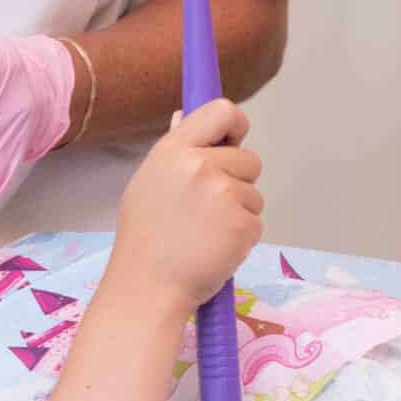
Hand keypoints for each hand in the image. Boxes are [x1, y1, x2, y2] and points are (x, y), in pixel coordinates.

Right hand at [106, 99, 262, 313]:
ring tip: (205, 233)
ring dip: (238, 213)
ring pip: (253, 194)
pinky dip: (241, 237)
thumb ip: (174, 153)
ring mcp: (224, 195)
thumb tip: (186, 117)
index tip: (234, 141)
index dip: (236, 124)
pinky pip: (256, 222)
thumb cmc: (144, 240)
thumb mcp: (148, 184)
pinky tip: (215, 249)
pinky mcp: (243, 225)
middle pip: (249, 159)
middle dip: (237, 182)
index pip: (221, 111)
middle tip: (206, 210)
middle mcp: (200, 166)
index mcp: (174, 150)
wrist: (147, 289)